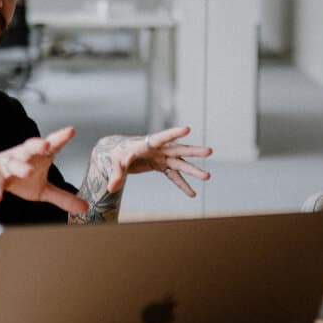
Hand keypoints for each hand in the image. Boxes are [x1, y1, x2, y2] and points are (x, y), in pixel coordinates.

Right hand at [0, 126, 87, 213]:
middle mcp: (22, 155)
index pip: (51, 144)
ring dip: (20, 166)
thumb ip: (63, 197)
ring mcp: (7, 163)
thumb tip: (86, 208)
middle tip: (46, 144)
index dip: (61, 137)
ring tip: (28, 172)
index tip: (71, 131)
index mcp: (37, 155)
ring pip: (13, 162)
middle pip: (30, 146)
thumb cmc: (18, 178)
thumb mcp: (43, 190)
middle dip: (37, 144)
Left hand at [96, 126, 211, 197]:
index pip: (161, 137)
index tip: (187, 128)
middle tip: (209, 151)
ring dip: (193, 170)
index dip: (174, 133)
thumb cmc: (115, 155)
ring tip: (208, 176)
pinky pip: (174, 176)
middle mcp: (158, 149)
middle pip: (178, 149)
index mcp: (146, 143)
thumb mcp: (114, 163)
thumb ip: (116, 175)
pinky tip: (192, 193)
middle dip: (193, 151)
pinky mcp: (161, 166)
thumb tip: (113, 187)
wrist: (117, 155)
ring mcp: (162, 157)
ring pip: (180, 164)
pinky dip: (182, 184)